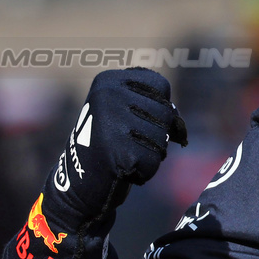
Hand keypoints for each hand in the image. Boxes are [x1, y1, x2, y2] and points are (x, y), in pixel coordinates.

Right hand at [45, 68, 187, 229]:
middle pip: (164, 112)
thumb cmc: (111, 139)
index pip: (160, 86)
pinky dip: (145, 169)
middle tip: (128, 140)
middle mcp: (108, 96)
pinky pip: (154, 160)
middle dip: (156, 131)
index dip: (157, 106)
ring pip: (161, 137)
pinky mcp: (120, 153)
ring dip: (151, 151)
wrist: (79, 178)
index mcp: (108, 81)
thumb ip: (154, 105)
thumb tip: (179, 127)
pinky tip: (124, 167)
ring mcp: (112, 124)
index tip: (137, 116)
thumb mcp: (124, 109)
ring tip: (125, 152)